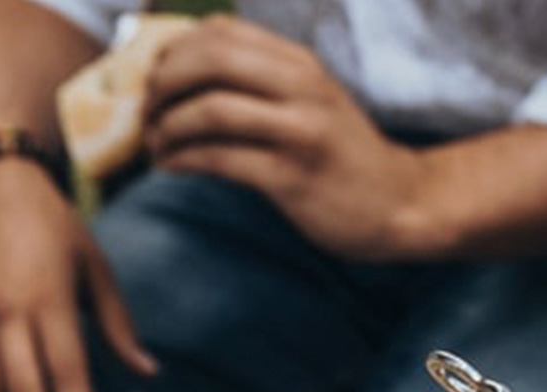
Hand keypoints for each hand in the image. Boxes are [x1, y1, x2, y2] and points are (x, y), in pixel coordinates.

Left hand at [143, 15, 426, 261]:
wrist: (400, 204)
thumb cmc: (345, 160)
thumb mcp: (311, 104)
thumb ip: (264, 85)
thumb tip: (190, 79)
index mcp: (299, 64)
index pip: (220, 32)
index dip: (172, 50)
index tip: (154, 80)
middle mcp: (299, 87)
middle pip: (208, 59)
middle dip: (162, 83)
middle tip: (146, 112)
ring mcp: (298, 131)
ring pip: (210, 108)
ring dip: (167, 127)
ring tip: (154, 146)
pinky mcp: (292, 177)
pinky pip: (221, 158)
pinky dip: (184, 160)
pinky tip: (171, 167)